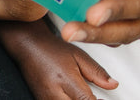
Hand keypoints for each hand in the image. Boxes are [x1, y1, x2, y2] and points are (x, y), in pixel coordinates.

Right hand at [0, 19, 116, 99]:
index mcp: (67, 81)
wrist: (27, 46)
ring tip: (81, 95)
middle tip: (94, 96)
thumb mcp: (78, 55)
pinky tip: (71, 96)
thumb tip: (112, 84)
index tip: (104, 99)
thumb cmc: (50, 48)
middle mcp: (55, 94)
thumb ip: (96, 72)